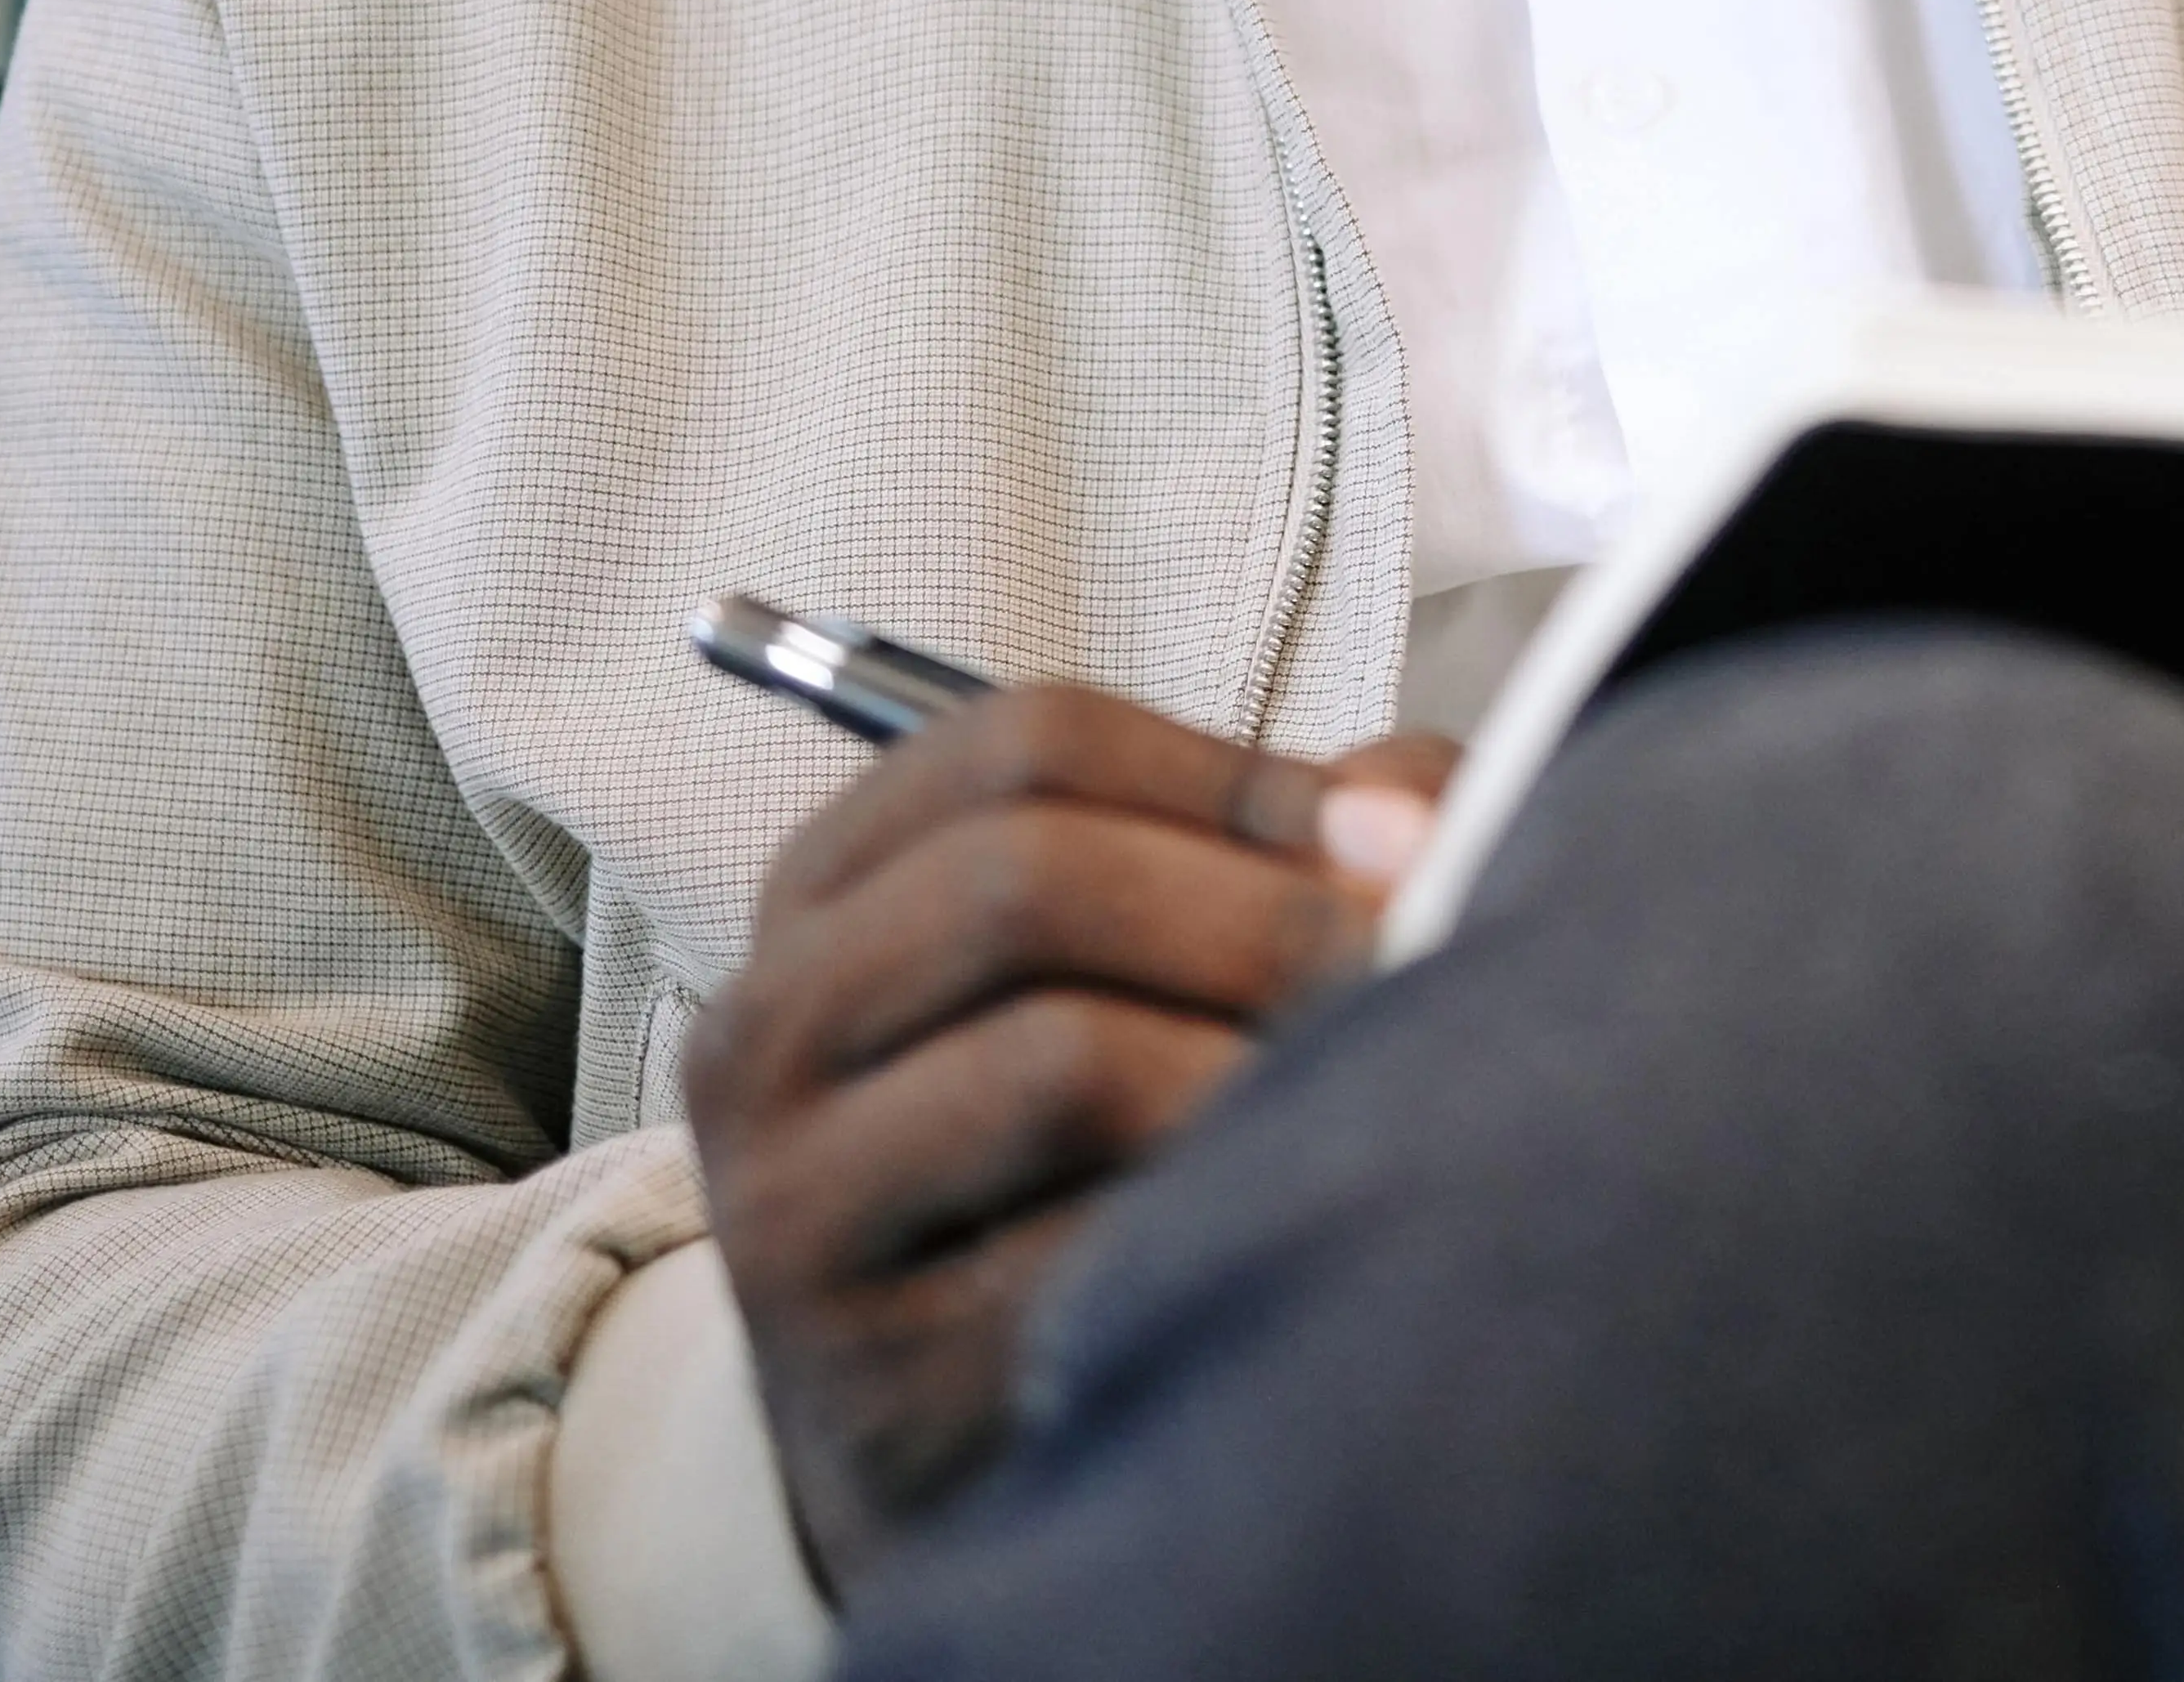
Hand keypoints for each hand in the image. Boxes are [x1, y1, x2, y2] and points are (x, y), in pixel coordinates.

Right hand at [682, 689, 1453, 1588]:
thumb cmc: (1070, 1164)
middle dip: (1262, 909)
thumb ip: (1275, 851)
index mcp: (826, 895)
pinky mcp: (875, 1377)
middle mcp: (765, 1033)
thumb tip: (1414, 812)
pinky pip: (1091, 1255)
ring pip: (1061, 1061)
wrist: (947, 1439)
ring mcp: (793, 1212)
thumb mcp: (1125, 972)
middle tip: (1418, 954)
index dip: (1233, 772)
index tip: (1383, 836)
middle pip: (1027, 879)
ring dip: (1259, 1066)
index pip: (1025, 745)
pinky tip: (1299, 1226)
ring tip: (1372, 1094)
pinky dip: (1227, 1222)